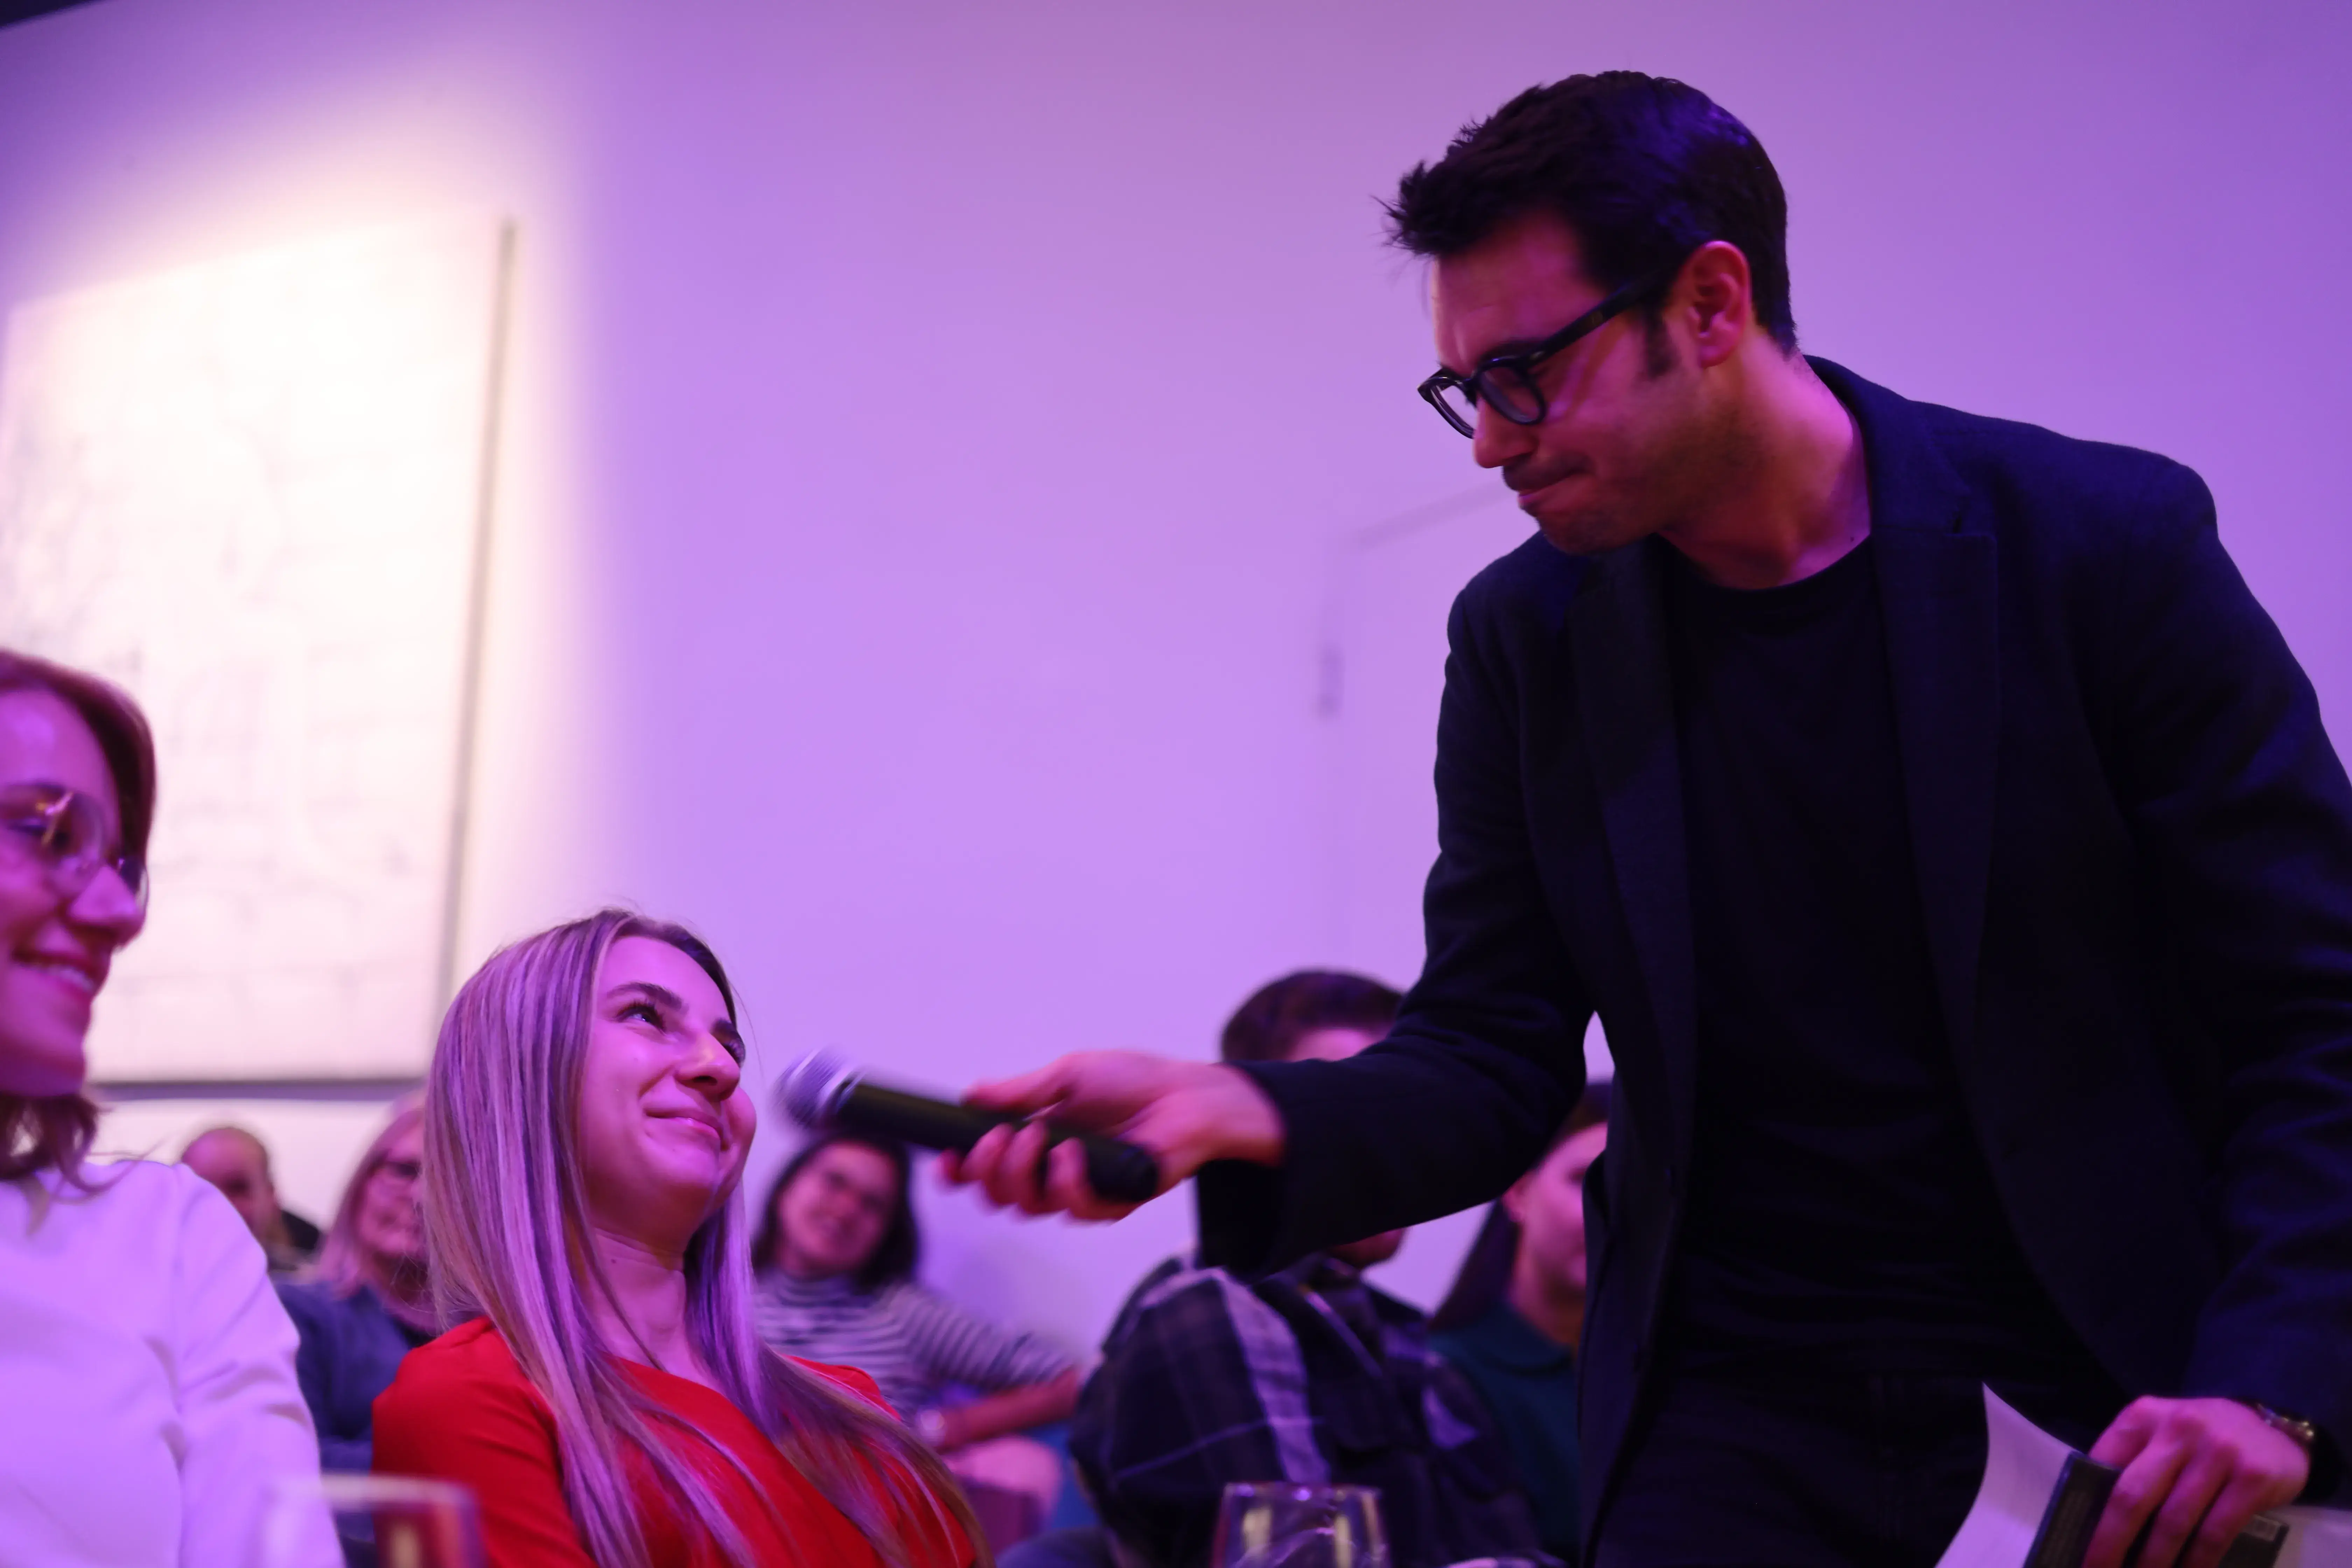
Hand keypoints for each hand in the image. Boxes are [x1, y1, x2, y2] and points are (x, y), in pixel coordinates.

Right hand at [939, 1051, 1284, 1219]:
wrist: (1187, 1094)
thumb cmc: (1133, 1080)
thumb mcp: (1068, 1075)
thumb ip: (1021, 1091)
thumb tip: (971, 1097)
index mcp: (1036, 1140)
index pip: (985, 1169)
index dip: (959, 1170)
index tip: (946, 1159)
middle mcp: (1052, 1171)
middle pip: (997, 1195)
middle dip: (987, 1169)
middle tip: (1000, 1137)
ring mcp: (1081, 1190)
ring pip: (1028, 1207)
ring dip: (1023, 1172)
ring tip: (1041, 1136)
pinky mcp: (1112, 1203)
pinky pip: (1075, 1209)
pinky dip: (1066, 1181)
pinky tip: (1073, 1154)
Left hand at [2082, 1396, 2308, 1567]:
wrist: (2273, 1423)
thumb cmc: (2203, 1438)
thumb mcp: (2162, 1433)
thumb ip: (2132, 1463)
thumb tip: (2099, 1521)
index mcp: (2144, 1416)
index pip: (2102, 1464)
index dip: (2087, 1509)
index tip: (2078, 1545)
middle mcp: (2178, 1429)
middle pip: (2132, 1496)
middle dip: (2111, 1542)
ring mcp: (2217, 1452)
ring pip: (2174, 1520)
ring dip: (2156, 1561)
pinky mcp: (2253, 1478)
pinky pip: (2216, 1531)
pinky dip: (2198, 1561)